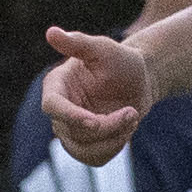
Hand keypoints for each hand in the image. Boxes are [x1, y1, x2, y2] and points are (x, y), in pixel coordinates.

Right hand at [42, 26, 151, 158]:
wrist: (141, 80)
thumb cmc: (121, 60)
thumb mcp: (102, 48)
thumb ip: (77, 43)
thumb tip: (51, 32)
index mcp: (57, 85)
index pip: (52, 107)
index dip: (71, 117)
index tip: (95, 122)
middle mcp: (60, 110)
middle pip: (74, 132)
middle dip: (108, 126)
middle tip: (132, 112)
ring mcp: (70, 130)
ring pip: (84, 150)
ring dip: (113, 139)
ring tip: (131, 118)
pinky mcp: (86, 145)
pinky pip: (95, 159)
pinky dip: (115, 147)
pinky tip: (126, 129)